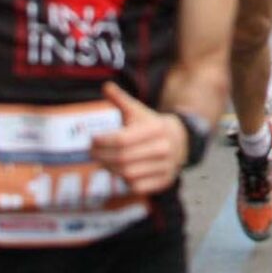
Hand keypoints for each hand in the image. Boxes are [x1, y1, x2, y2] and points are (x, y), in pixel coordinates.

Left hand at [89, 83, 187, 198]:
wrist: (180, 140)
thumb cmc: (151, 126)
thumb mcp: (138, 111)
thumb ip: (121, 100)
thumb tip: (105, 86)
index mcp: (156, 128)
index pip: (122, 139)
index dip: (103, 141)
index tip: (91, 140)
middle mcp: (164, 148)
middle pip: (122, 158)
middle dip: (102, 156)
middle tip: (90, 153)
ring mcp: (166, 166)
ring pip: (127, 174)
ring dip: (110, 169)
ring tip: (102, 161)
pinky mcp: (165, 180)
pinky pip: (137, 186)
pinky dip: (125, 181)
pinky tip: (120, 171)